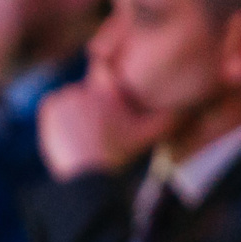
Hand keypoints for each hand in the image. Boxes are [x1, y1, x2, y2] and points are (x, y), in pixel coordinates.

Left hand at [38, 77, 171, 180]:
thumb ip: (172, 118)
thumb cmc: (120, 154)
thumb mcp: (150, 135)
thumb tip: (192, 105)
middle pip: (88, 86)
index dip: (106, 74)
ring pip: (71, 95)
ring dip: (76, 106)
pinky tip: (71, 128)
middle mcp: (84, 89)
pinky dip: (59, 112)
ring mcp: (63, 98)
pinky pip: (54, 103)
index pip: (104, 66)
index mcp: (108, 91)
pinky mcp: (48, 108)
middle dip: (93, 100)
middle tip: (99, 124)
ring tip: (85, 129)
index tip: (107, 89)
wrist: (86, 175)